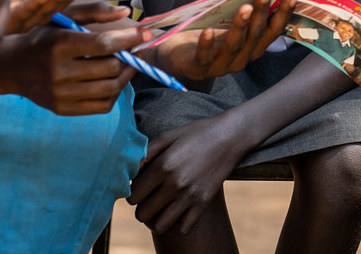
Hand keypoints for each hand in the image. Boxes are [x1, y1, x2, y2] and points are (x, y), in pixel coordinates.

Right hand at [0, 18, 140, 114]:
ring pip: (110, 88)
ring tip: (126, 64)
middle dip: (129, 57)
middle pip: (110, 68)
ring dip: (125, 75)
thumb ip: (95, 12)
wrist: (11, 67)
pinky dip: (114, 93)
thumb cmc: (43, 36)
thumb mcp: (63, 17)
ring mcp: (60, 94)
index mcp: (59, 45)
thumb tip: (126, 13)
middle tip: (133, 50)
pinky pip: (102, 106)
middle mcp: (58, 72)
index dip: (129, 39)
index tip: (145, 33)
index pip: (103, 44)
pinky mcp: (62, 109)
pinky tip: (111, 80)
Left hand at [128, 116, 248, 234]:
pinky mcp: (204, 202)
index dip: (132, 192)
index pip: (132, 195)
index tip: (140, 187)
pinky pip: (184, 228)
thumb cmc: (197, 133)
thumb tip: (129, 171)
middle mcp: (175, 183)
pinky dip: (178, 224)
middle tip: (149, 199)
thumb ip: (146, 152)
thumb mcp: (169, 135)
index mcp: (163, 166)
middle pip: (142, 214)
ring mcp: (190, 195)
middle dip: (141, 207)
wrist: (230, 136)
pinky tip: (179, 211)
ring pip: (160, 225)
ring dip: (157, 219)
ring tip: (161, 208)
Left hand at [150, 0, 297, 80]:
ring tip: (245, 7)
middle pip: (255, 37)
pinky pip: (204, 57)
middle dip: (262, 14)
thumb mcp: (229, 22)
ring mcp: (220, 66)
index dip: (283, 14)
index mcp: (251, 48)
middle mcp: (240, 60)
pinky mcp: (198, 69)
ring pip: (234, 46)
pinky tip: (208, 31)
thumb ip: (247, 12)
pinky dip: (207, 44)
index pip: (272, 32)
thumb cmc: (206, 33)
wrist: (173, 53)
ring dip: (241, 26)